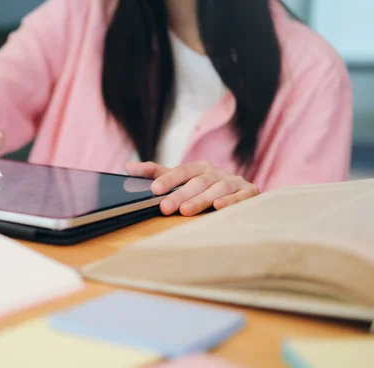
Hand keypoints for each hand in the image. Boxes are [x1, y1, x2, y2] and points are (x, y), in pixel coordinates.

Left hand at [125, 160, 259, 215]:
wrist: (242, 194)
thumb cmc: (204, 189)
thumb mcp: (181, 180)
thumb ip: (156, 174)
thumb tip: (127, 166)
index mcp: (199, 167)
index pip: (181, 171)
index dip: (168, 179)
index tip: (154, 189)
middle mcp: (216, 172)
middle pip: (197, 182)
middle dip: (180, 194)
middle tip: (165, 207)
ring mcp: (234, 182)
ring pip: (217, 189)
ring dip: (201, 199)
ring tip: (186, 211)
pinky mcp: (250, 193)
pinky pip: (241, 197)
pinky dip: (230, 201)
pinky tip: (219, 208)